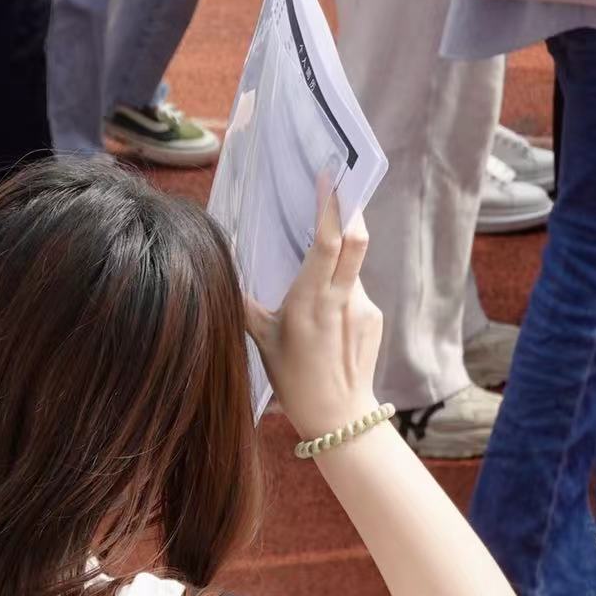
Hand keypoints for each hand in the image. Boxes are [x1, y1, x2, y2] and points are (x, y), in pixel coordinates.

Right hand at [243, 178, 383, 437]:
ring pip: (353, 265)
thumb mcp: (261, 340)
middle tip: (341, 184)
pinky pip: (356, 288)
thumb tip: (221, 269)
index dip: (331, 207)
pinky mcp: (374, 317)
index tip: (330, 178)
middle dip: (350, 208)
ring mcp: (363, 307)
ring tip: (317, 263)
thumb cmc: (294, 380)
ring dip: (339, 255)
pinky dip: (341, 284)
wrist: (339, 417)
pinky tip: (327, 310)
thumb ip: (245, 303)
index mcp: (311, 301)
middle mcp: (342, 299)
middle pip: (355, 241)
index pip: (328, 243)